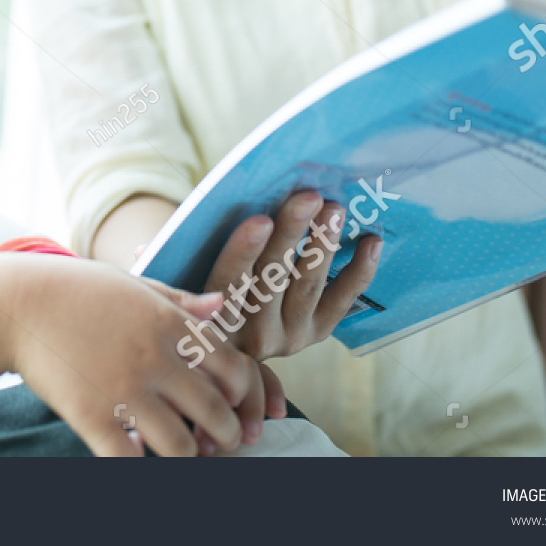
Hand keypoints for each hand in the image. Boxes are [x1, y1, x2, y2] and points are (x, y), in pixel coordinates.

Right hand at [3, 255, 270, 456]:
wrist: (16, 305)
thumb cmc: (74, 290)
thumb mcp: (132, 284)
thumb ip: (179, 299)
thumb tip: (222, 306)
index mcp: (169, 322)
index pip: (233, 368)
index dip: (242, 394)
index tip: (233, 404)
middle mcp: (154, 357)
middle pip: (214, 412)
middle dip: (225, 435)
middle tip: (218, 442)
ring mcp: (123, 390)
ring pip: (181, 446)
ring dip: (188, 458)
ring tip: (183, 455)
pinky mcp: (92, 417)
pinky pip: (132, 461)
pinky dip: (142, 468)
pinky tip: (137, 457)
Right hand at [194, 189, 380, 359]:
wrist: (229, 348)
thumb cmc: (202, 296)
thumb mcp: (181, 289)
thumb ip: (189, 256)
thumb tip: (174, 221)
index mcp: (211, 321)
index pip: (227, 283)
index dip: (243, 252)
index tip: (261, 221)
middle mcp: (249, 336)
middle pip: (272, 278)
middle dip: (292, 234)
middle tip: (308, 198)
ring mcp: (286, 337)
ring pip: (307, 286)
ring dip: (323, 245)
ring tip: (334, 209)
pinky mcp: (314, 334)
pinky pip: (339, 302)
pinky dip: (358, 272)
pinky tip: (371, 243)